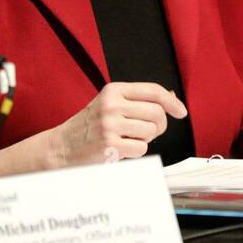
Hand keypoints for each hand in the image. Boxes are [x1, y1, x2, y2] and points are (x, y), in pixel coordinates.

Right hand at [51, 82, 187, 167]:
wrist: (61, 147)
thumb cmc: (89, 126)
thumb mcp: (110, 104)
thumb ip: (138, 100)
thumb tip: (170, 97)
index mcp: (113, 90)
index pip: (153, 91)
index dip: (172, 102)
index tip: (181, 112)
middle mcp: (111, 104)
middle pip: (157, 113)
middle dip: (160, 125)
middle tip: (149, 132)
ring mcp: (109, 125)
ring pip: (151, 131)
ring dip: (145, 139)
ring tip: (128, 139)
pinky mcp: (109, 145)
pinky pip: (142, 148)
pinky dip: (137, 152)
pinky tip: (122, 149)